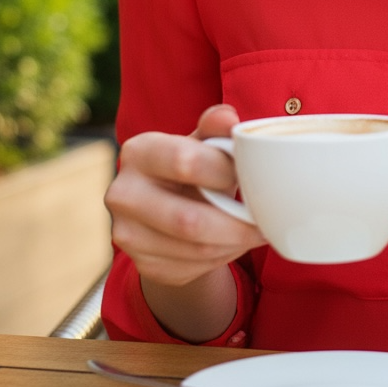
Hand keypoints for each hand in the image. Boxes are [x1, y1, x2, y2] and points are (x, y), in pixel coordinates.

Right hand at [104, 104, 265, 287]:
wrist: (167, 208)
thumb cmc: (192, 168)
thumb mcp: (203, 144)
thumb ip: (216, 129)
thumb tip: (229, 118)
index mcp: (139, 152)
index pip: (185, 162)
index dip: (224, 172)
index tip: (250, 176)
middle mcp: (122, 193)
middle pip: (188, 220)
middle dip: (237, 224)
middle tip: (265, 221)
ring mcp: (127, 234)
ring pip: (196, 249)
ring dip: (234, 243)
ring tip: (253, 231)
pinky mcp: (143, 264)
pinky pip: (194, 268)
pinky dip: (223, 258)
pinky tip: (233, 243)